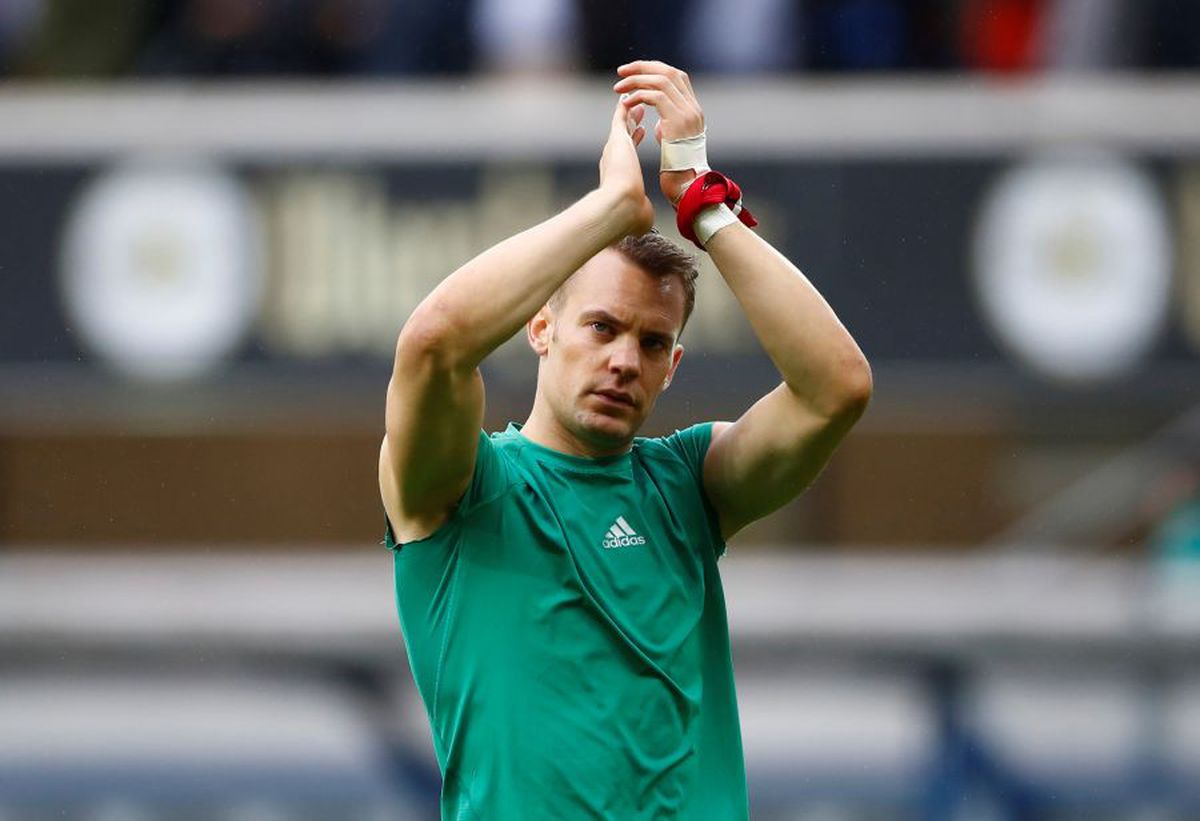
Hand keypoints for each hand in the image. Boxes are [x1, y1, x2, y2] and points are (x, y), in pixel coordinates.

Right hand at [599, 97, 653, 235]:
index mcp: (619, 173)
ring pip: (623, 123)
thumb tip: (645, 223)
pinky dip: (624, 107)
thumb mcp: (638, 214)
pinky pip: (620, 117)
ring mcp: (614, 147)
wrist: (620, 206)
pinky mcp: (616, 139)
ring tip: (637, 97)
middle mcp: (614, 157)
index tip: (644, 130)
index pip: (629, 149)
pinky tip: (628, 96)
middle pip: (624, 133)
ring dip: (631, 110)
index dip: (636, 138)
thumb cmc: (629, 215)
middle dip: (632, 122)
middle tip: (640, 109)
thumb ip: (641, 214)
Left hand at [614, 60, 704, 205]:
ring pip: (660, 81)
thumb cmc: (676, 171)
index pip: (676, 76)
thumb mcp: (672, 141)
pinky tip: (626, 104)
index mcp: (693, 111)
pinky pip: (655, 97)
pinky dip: (638, 97)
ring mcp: (687, 113)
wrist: (685, 187)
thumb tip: (657, 120)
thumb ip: (667, 125)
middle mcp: (693, 109)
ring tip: (618, 88)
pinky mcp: (677, 121)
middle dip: (643, 68)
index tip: (634, 72)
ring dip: (636, 82)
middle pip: (669, 72)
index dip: (654, 69)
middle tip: (621, 72)